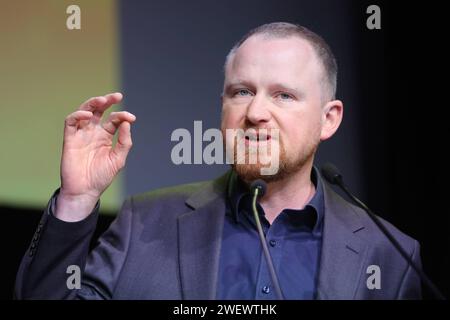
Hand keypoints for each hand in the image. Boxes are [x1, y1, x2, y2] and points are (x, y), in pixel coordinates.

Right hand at [55, 93, 135, 220]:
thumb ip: (124, 142)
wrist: (85, 191)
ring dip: (93, 103)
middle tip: (117, 96)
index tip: (131, 118)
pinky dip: (78, 115)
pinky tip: (89, 115)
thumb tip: (127, 123)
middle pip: (99, 110)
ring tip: (103, 100)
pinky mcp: (70, 139)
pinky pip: (71, 122)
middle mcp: (93, 132)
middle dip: (107, 100)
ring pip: (85, 111)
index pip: (114, 120)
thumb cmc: (101, 176)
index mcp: (106, 136)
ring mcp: (81, 134)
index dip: (122, 116)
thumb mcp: (118, 159)